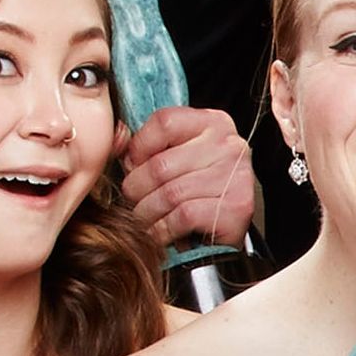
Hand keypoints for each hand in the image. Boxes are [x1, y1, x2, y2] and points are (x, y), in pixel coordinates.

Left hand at [118, 103, 257, 252]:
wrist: (227, 231)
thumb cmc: (198, 192)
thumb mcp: (180, 157)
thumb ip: (154, 146)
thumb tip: (119, 147)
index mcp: (212, 123)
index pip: (164, 122)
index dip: (138, 147)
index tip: (131, 166)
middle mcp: (228, 145)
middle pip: (162, 164)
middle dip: (137, 188)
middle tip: (132, 200)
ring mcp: (235, 176)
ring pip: (170, 193)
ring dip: (147, 212)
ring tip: (143, 219)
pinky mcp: (236, 207)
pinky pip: (184, 216)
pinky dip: (163, 229)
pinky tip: (159, 233)